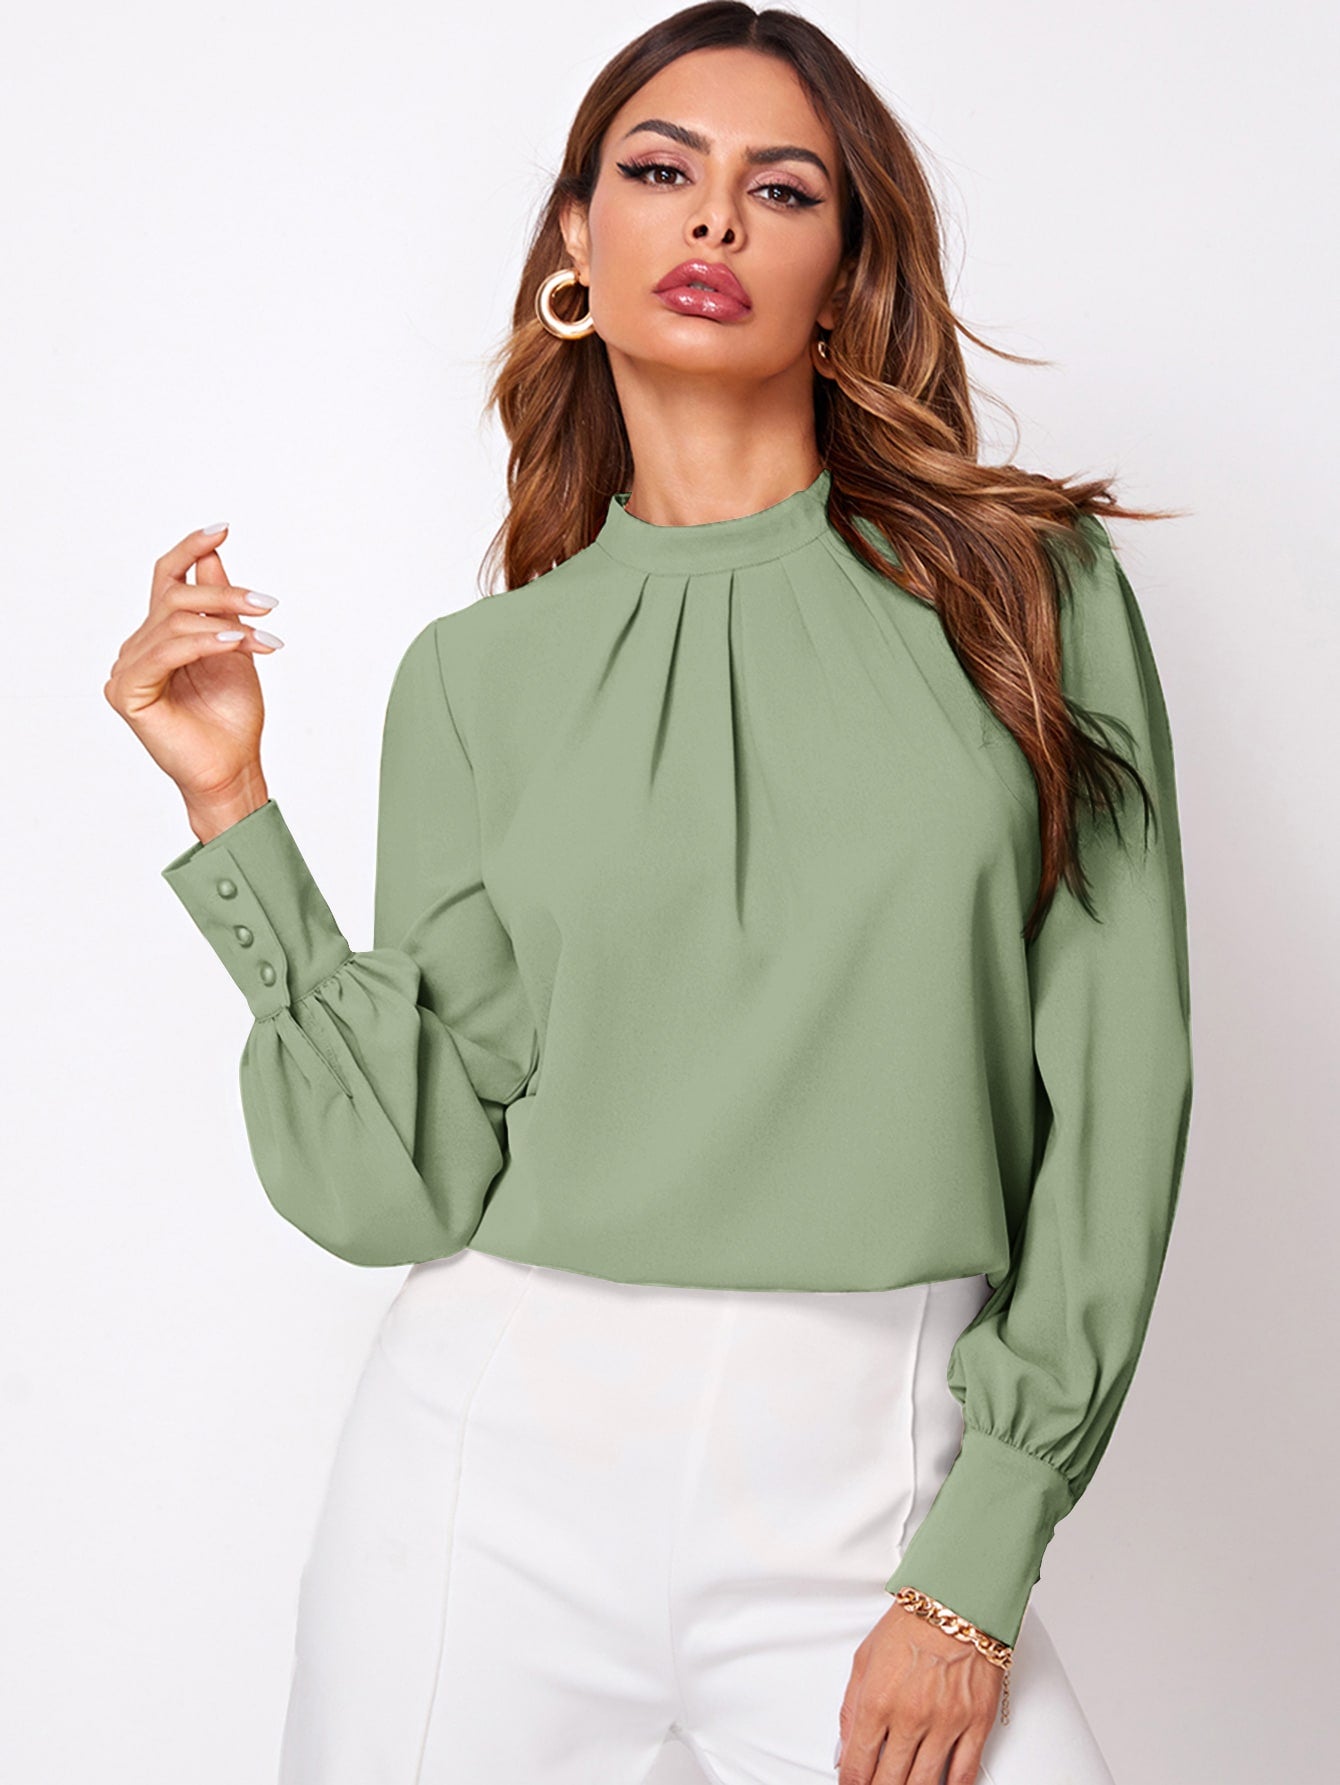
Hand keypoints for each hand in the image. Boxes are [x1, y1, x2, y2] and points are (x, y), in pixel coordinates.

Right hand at [105, 523, 282, 839]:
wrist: (233, 768)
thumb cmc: (233, 717)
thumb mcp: (235, 648)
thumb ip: (220, 605)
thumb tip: (213, 555)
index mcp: (162, 635)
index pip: (167, 578)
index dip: (190, 549)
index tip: (223, 528)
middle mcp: (140, 647)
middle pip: (175, 596)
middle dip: (224, 594)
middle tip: (268, 604)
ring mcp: (129, 669)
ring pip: (173, 621)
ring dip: (223, 622)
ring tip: (261, 635)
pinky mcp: (128, 692)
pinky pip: (165, 652)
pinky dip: (203, 643)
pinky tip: (236, 643)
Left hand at [835, 1599, 1002, 1784]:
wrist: (956, 1601)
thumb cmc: (911, 1624)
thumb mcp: (864, 1660)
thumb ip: (850, 1709)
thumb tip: (843, 1749)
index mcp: (877, 1701)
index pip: (857, 1765)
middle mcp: (910, 1717)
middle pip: (889, 1783)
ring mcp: (945, 1724)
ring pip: (924, 1784)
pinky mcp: (976, 1723)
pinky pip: (963, 1774)